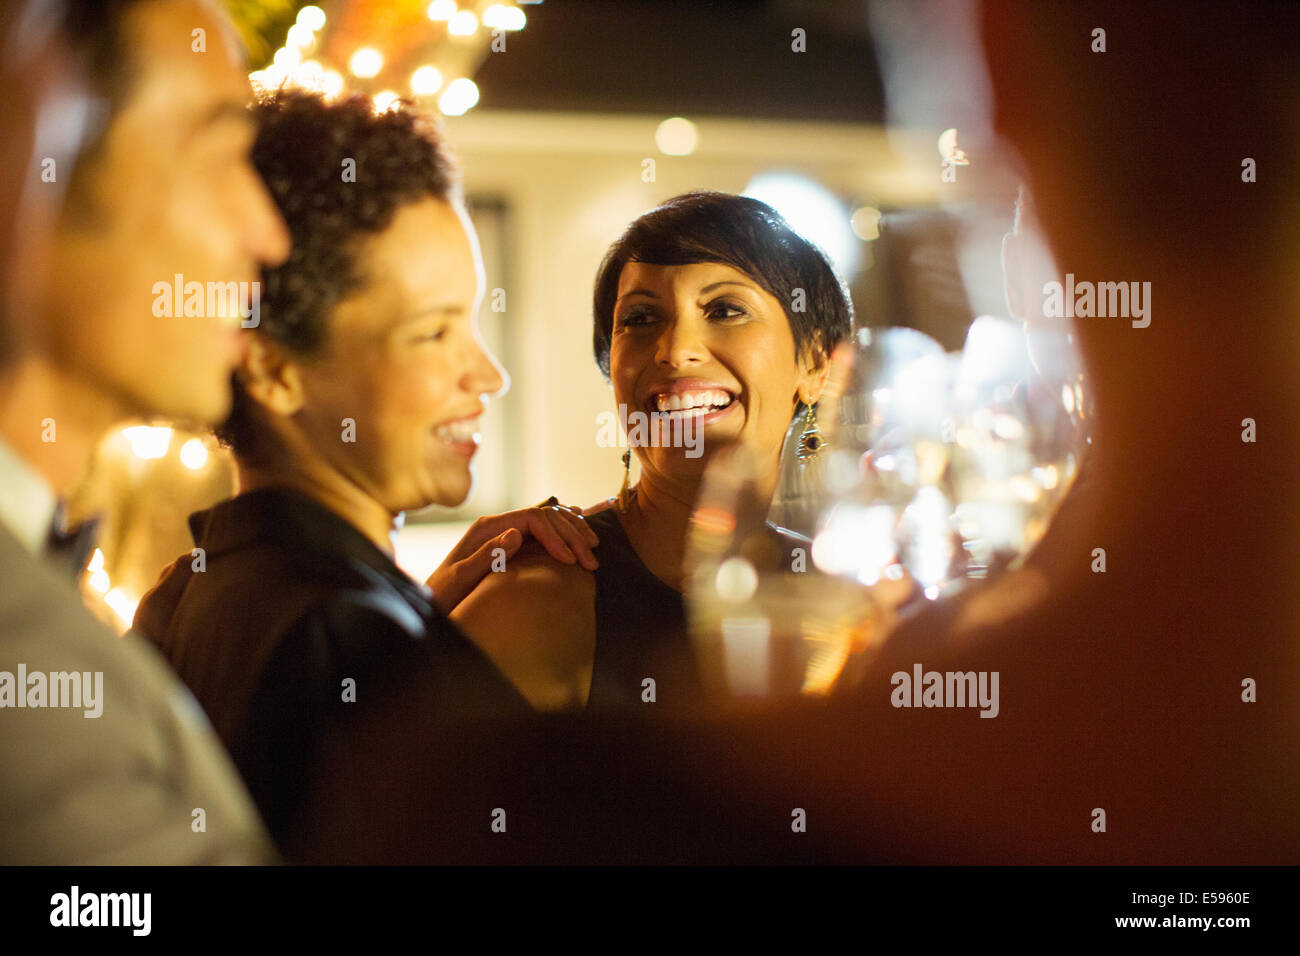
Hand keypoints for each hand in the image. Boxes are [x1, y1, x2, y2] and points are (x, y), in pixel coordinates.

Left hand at [425, 502, 599, 613]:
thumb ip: (487, 555)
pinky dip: (565, 529)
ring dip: (573, 531)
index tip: (571, 560)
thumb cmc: (444, 594)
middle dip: (571, 535)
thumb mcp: (460, 578)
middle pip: (546, 516)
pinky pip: (545, 529)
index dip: (556, 536)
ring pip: (549, 519)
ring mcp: (507, 532)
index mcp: (488, 528)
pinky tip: (581, 531)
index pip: (533, 518)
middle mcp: (499, 525)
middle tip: (591, 559)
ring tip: (593, 548)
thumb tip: (517, 534)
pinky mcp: (512, 543)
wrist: (433, 602)